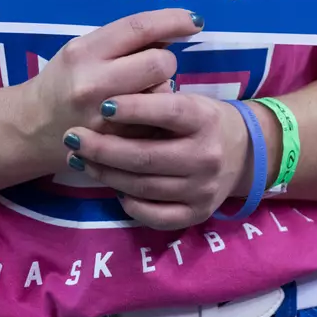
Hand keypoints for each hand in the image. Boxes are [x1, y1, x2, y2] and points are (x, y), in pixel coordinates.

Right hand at [19, 9, 193, 168]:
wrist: (34, 127)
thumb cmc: (65, 80)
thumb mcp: (84, 49)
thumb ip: (123, 40)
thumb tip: (174, 28)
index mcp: (84, 52)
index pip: (139, 27)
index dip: (174, 20)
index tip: (195, 21)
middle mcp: (92, 83)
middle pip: (159, 62)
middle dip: (165, 61)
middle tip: (153, 66)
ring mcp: (104, 118)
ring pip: (162, 93)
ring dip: (161, 89)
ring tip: (140, 93)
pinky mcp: (115, 144)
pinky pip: (155, 123)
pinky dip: (155, 116)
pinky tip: (138, 116)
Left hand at [65, 93, 257, 231]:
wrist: (244, 153)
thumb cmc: (203, 121)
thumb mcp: (189, 101)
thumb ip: (155, 102)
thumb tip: (107, 105)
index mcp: (205, 120)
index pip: (168, 111)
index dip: (134, 108)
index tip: (103, 106)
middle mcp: (206, 156)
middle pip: (146, 156)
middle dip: (102, 147)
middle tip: (72, 137)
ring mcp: (203, 189)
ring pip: (142, 186)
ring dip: (105, 174)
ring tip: (79, 160)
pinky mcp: (197, 214)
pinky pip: (154, 215)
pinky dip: (129, 203)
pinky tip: (113, 188)